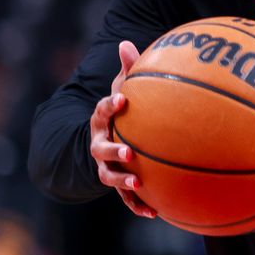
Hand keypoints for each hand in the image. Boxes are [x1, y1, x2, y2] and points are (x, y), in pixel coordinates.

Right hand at [89, 41, 155, 217]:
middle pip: (100, 149)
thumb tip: (127, 42)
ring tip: (139, 184)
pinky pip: (126, 198)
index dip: (110, 105)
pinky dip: (138, 205)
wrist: (104, 138)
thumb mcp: (122, 87)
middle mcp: (98, 144)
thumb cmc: (121, 109)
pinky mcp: (118, 183)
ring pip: (108, 177)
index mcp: (101, 119)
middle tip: (129, 151)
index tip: (122, 99)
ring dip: (122, 182)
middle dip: (113, 150)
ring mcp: (106, 166)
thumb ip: (127, 69)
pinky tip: (155, 212)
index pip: (102, 110)